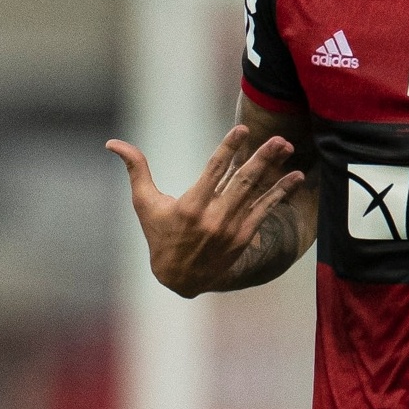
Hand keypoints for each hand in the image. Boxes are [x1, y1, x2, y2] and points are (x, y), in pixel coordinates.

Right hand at [105, 125, 301, 296]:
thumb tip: (113, 144)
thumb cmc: (160, 236)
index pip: (214, 171)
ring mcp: (231, 228)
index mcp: (189, 207)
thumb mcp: (144, 204)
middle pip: (242, 181)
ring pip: (256, 193)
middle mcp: (213, 218)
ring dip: (274, 169)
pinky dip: (281, 193)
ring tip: (288, 147)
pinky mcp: (243, 236)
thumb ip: (136, 170)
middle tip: (278, 138)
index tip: (243, 130)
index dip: (229, 149)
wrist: (180, 279)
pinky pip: (265, 210)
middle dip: (262, 158)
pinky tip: (295, 177)